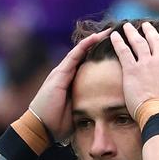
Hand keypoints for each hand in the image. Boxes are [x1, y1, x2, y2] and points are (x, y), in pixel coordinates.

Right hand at [27, 28, 113, 144]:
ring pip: (81, 51)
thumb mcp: (78, 112)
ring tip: (109, 32)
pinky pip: (74, 55)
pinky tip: (96, 37)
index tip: (117, 49)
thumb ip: (88, 105)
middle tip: (115, 34)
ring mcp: (61, 72)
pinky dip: (85, 45)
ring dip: (94, 40)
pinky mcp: (59, 73)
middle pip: (85, 54)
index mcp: (72, 82)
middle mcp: (66, 74)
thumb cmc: (58, 124)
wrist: (41, 127)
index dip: (100, 55)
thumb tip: (106, 109)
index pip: (88, 64)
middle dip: (99, 43)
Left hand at [109, 22, 158, 124]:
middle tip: (146, 25)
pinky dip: (118, 42)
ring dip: (132, 32)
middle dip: (150, 31)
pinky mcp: (131, 70)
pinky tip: (113, 35)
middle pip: (156, 40)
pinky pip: (123, 51)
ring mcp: (145, 64)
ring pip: (138, 42)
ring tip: (128, 26)